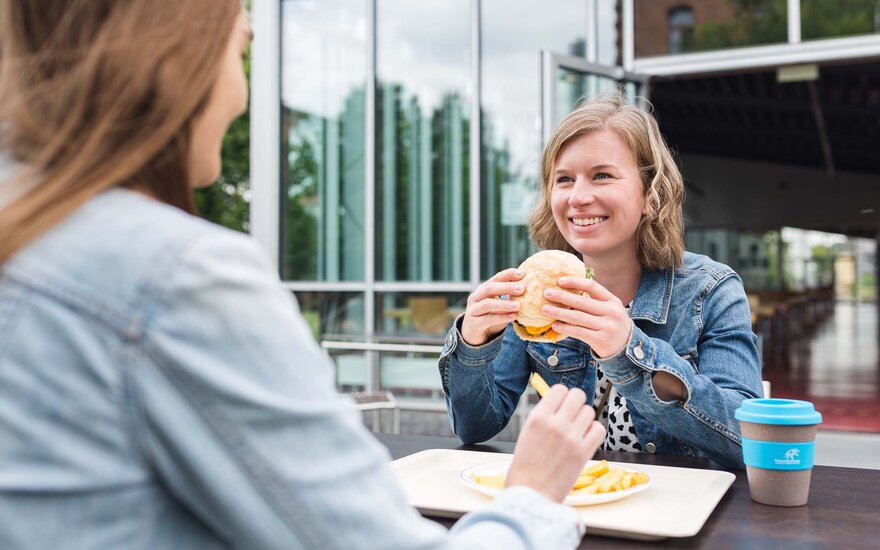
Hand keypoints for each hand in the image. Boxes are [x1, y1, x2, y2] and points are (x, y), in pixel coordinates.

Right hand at [460, 268, 524, 345]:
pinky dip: (501, 318)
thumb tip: (529, 288)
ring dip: (504, 304)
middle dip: (507, 287)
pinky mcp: (474, 324)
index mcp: (483, 289)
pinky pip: (488, 319)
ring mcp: (473, 310)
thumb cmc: (490, 316)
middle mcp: (476, 297)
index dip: (508, 275)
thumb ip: (509, 298)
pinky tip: (513, 317)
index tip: (523, 274)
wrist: (473, 333)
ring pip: (487, 304)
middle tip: (522, 288)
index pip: (496, 278)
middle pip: (490, 288)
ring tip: (518, 305)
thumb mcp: (500, 305)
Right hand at [506, 385, 605, 501]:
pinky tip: (585, 440)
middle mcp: (555, 423)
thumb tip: (558, 403)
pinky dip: (594, 433)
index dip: (562, 396)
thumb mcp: (527, 434)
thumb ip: (543, 417)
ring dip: (585, 419)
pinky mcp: (584, 451)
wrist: (531, 494)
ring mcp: (571, 437)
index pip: (559, 389)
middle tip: (572, 415)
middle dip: (576, 403)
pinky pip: (599, 429)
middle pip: (578, 395)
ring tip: (577, 431)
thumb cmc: (526, 468)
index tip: (562, 404)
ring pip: (589, 411)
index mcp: (538, 417)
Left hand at [540, 277, 631, 357]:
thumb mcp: (610, 309)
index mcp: (612, 301)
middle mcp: (611, 312)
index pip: (592, 286)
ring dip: (559, 313)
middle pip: (582, 302)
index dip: (575, 282)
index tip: (560, 281)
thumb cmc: (612, 324)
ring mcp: (606, 327)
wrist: (626, 347)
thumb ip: (595, 300)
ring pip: (577, 317)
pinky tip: (555, 325)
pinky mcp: (601, 340)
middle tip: (546, 293)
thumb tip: (568, 289)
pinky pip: (579, 332)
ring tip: (545, 309)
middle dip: (562, 296)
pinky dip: (565, 328)